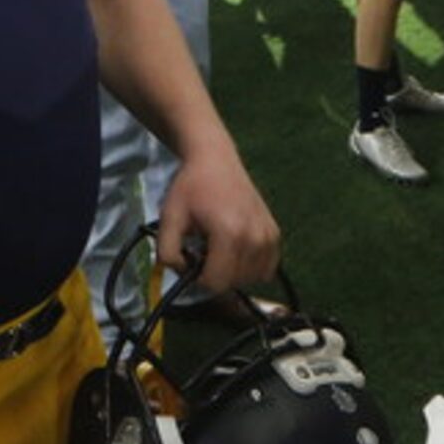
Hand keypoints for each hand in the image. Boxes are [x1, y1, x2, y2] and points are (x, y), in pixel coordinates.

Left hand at [155, 149, 279, 297]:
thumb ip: (167, 252)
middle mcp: (255, 238)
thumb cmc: (191, 187)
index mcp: (229, 234)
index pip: (216, 283)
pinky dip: (251, 267)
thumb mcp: (169, 217)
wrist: (215, 159)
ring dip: (232, 272)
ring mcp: (269, 236)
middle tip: (203, 250)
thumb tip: (182, 272)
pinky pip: (266, 270)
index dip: (198, 279)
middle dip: (215, 274)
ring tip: (219, 247)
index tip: (192, 259)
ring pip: (250, 279)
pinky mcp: (275, 234)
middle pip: (233, 283)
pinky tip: (236, 249)